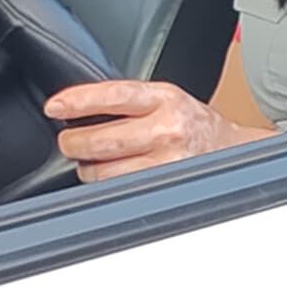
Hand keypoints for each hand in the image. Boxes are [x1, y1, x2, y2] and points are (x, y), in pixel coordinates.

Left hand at [44, 78, 245, 182]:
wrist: (233, 151)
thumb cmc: (195, 124)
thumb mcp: (166, 98)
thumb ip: (130, 102)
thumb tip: (80, 109)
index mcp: (164, 99)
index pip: (113, 96)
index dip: (78, 101)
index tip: (54, 107)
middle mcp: (167, 130)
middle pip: (101, 141)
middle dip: (74, 143)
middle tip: (69, 142)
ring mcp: (166, 163)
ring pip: (105, 172)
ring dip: (90, 169)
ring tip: (96, 161)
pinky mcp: (164, 189)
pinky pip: (119, 191)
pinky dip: (107, 185)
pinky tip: (113, 175)